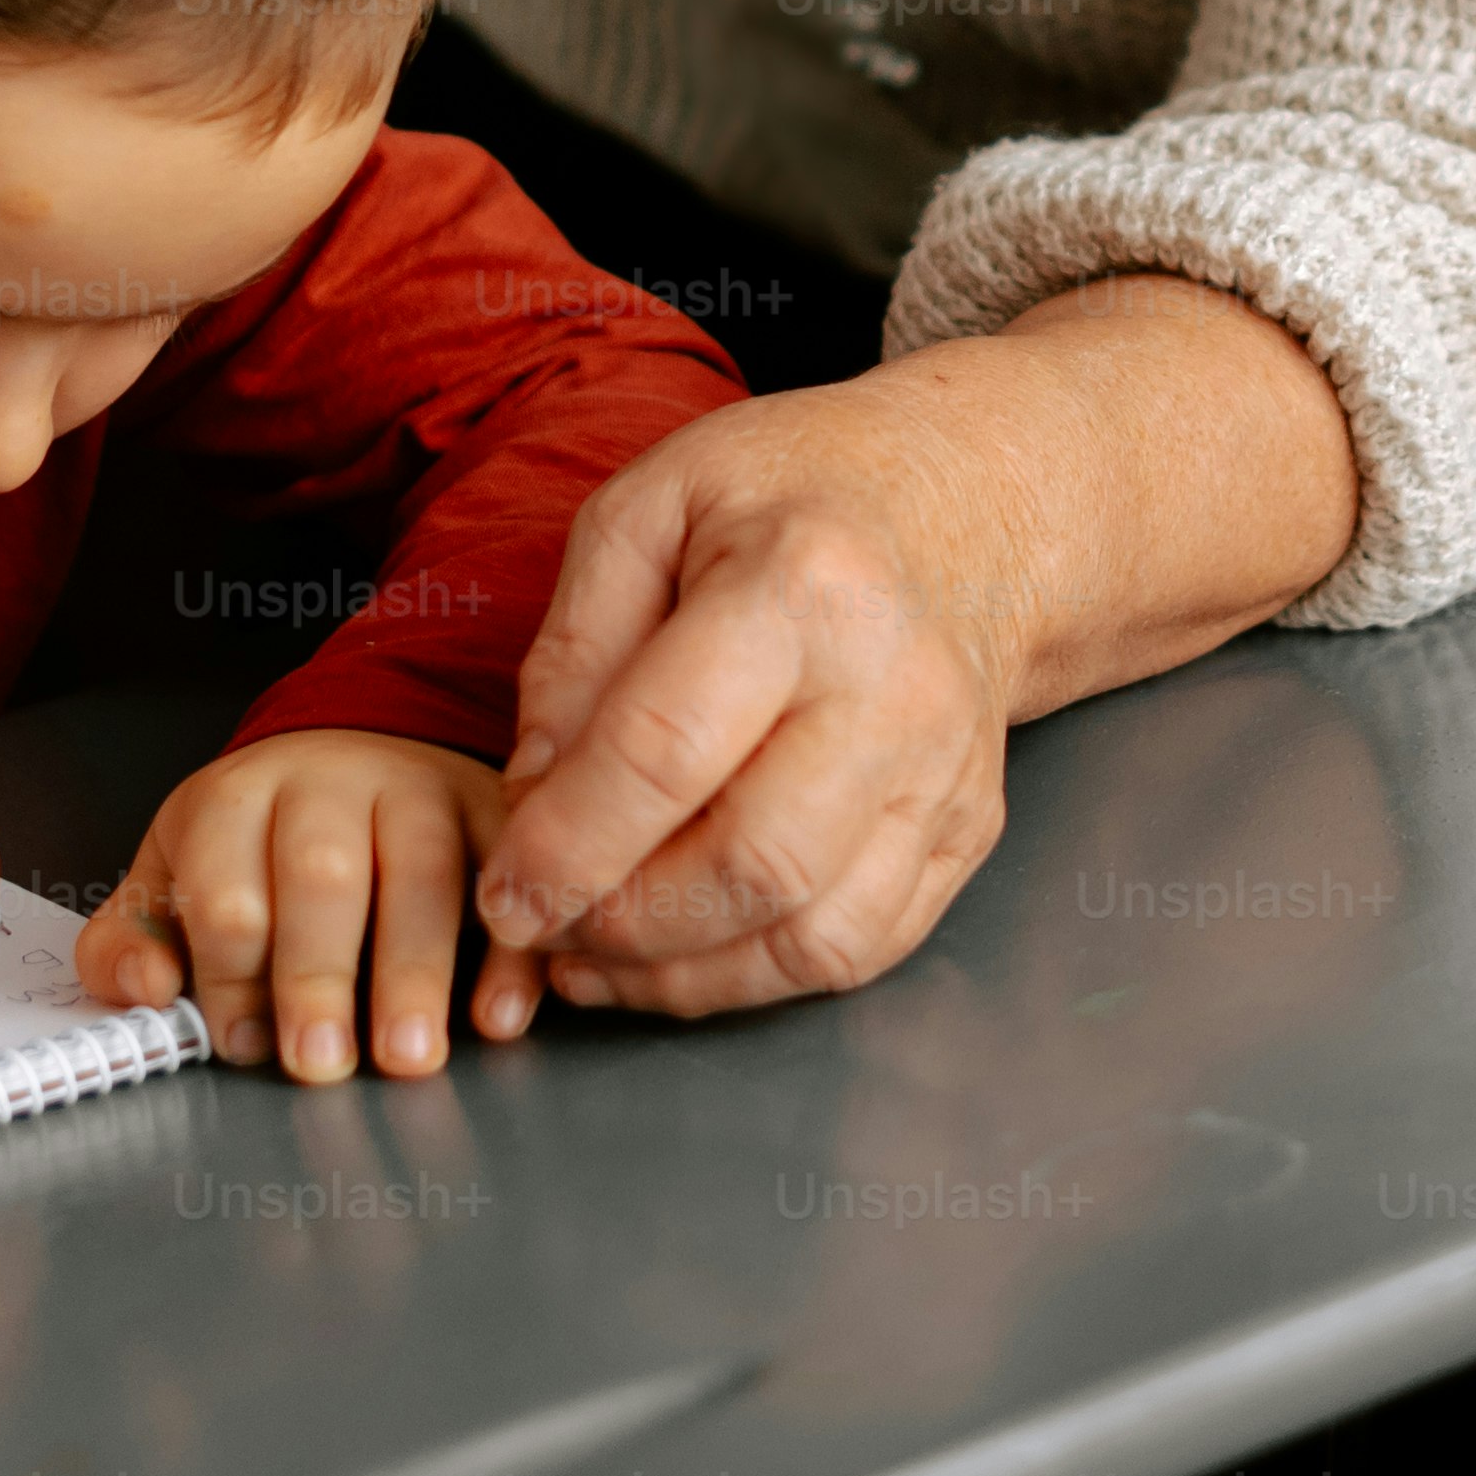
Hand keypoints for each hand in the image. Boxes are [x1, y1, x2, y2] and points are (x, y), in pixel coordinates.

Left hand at [79, 728, 525, 1081]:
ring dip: (416, 970)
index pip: (226, 892)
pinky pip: (511, 870)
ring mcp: (418, 787)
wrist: (359, 756)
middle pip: (321, 874)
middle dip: (318, 976)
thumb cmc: (258, 848)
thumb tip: (145, 990)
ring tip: (407, 1056)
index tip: (246, 1045)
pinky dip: (511, 949)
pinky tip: (497, 1016)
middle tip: (320, 1064)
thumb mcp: (173, 881)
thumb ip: (130, 944)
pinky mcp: (491, 808)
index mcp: (234, 800)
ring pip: (423, 868)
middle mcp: (328, 781)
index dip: (231, 978)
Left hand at [469, 377, 1030, 1021]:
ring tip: (595, 957)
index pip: (666, 748)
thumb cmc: (790, 497)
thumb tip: (532, 795)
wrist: (972, 510)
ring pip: (813, 936)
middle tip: (541, 926)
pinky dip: (755, 978)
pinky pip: (860, 950)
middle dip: (622, 924)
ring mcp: (945, 770)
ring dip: (682, 977)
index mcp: (802, 582)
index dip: (567, 844)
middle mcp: (893, 687)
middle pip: (752, 862)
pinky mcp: (967, 830)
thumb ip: (575, 647)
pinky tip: (679, 953)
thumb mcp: (649, 508)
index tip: (503, 895)